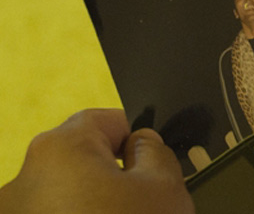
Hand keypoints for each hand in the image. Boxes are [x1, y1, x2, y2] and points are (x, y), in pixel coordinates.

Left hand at [0, 109, 193, 213]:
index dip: (139, 138)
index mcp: (61, 148)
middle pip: (87, 160)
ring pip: (72, 195)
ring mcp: (18, 213)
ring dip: (100, 205)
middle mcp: (26, 177)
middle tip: (147, 203)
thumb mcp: (164, 189)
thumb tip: (140, 145)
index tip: (157, 167)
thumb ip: (156, 153)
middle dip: (120, 177)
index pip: (108, 121)